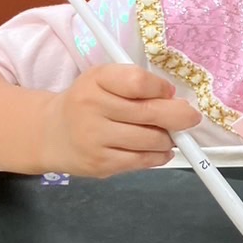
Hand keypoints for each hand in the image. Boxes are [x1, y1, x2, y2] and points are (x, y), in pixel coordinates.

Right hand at [39, 64, 200, 177]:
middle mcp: (92, 107)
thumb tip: (175, 101)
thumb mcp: (104, 81)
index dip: (161, 89)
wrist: (51, 134)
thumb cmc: (88, 103)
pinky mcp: (101, 163)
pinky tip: (158, 150)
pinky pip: (142, 160)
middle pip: (150, 112)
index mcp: (96, 79)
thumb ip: (137, 85)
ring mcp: (95, 138)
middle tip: (190, 118)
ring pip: (151, 139)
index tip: (168, 93)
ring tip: (165, 135)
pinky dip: (159, 156)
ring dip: (168, 139)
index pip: (138, 82)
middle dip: (178, 116)